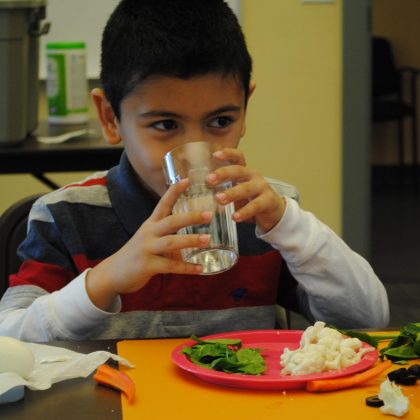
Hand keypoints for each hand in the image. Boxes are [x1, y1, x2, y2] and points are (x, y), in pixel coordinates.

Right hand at [86, 178, 211, 308]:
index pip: (163, 204)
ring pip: (171, 242)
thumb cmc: (136, 254)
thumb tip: (193, 234)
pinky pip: (170, 266)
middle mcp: (148, 233)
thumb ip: (167, 234)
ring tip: (207, 239)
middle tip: (208, 215)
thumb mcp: (149, 238)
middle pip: (170, 221)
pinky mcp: (147, 266)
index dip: (174, 191)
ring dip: (190, 240)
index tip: (187, 180)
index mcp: (150, 224)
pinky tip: (200, 268)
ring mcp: (146, 249)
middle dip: (190, 217)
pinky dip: (186, 268)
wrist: (112, 274)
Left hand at [206, 148, 285, 232]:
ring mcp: (262, 187)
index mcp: (244, 171)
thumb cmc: (250, 199)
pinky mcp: (268, 200)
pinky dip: (244, 211)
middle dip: (223, 174)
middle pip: (239, 170)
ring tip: (219, 200)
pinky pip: (255, 205)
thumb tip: (197, 193)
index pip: (237, 157)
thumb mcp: (237, 191)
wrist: (273, 212)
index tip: (214, 155)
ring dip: (232, 193)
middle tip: (209, 180)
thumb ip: (222, 189)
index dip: (227, 153)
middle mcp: (253, 176)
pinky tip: (235, 217)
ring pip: (246, 188)